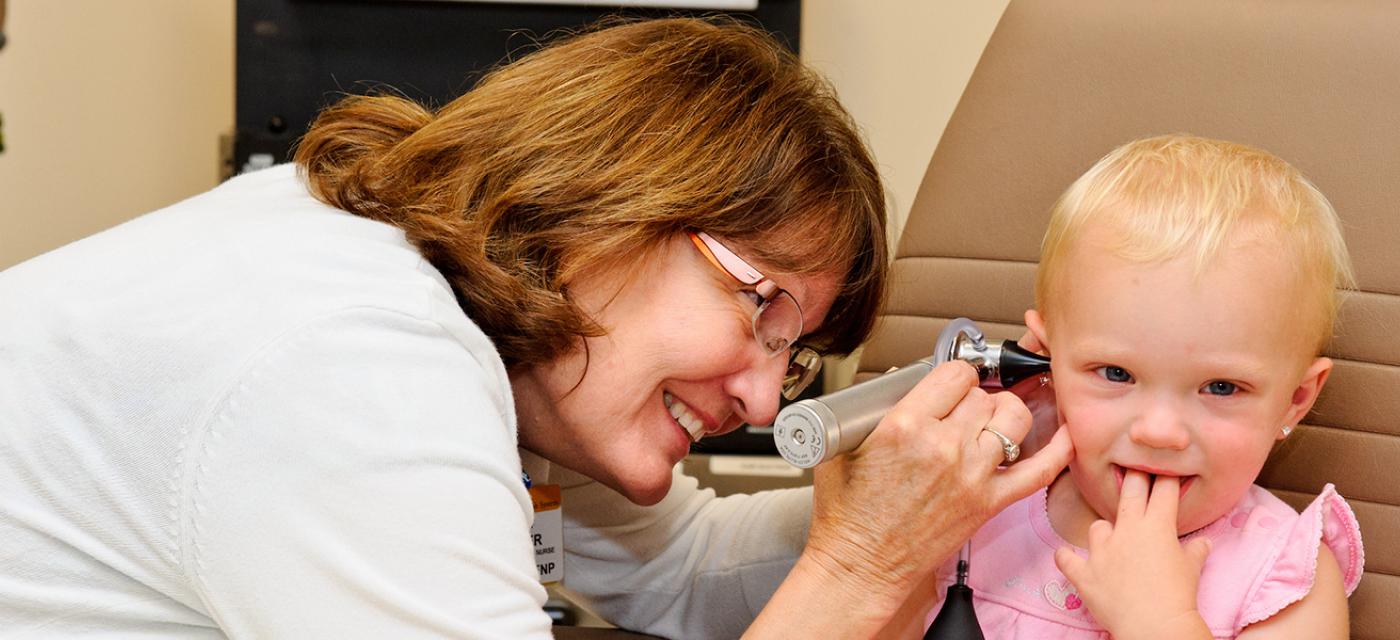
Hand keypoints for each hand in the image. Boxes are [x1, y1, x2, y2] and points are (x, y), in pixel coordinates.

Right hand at [803, 360, 1073, 608]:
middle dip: (974, 398)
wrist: (862, 564)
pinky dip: (1057, 450)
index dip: (955, 375)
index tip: (950, 385)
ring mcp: (972, 475)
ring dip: (1004, 414)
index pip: (955, 375)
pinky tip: (1062, 434)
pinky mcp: (989, 503)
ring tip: (989, 421)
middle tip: (960, 411)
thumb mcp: (847, 444)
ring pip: (1013, 419)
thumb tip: (906, 381)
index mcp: (905, 425)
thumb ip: (874, 408)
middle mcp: (944, 446)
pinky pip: (1039, 470)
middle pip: (984, 396)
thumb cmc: (850, 511)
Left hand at [1054, 471, 1212, 639]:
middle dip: (1133, 478)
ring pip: (1097, 526)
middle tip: (1133, 469)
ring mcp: (1102, 551)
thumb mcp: (1192, 569)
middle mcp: (1127, 531)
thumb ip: (1196, 551)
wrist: (1155, 625)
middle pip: (1129, 493)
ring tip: (1110, 541)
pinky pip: (1067, 559)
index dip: (1165, 477)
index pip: (1163, 491)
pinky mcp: (1085, 572)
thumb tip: (1204, 542)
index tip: (1164, 468)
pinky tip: (1066, 555)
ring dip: (1103, 532)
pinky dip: (1066, 558)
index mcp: (1157, 526)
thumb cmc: (1178, 596)